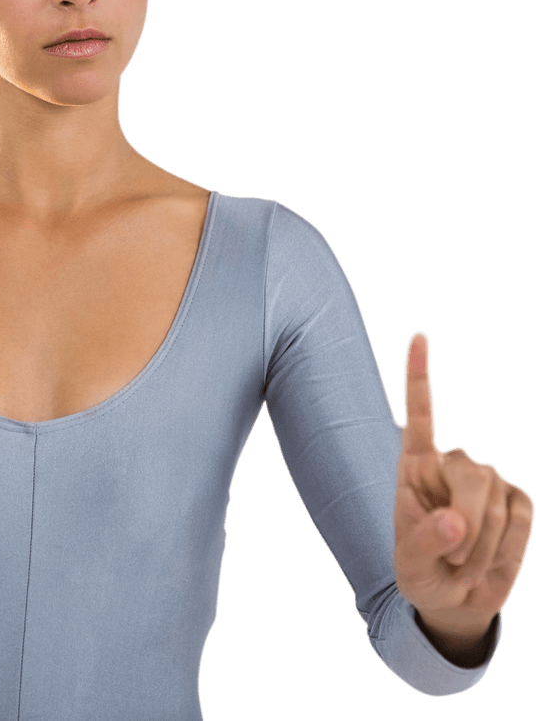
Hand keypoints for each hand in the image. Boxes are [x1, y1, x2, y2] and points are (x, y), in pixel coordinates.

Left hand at [394, 330, 533, 633]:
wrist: (453, 596)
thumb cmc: (420, 570)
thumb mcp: (409, 564)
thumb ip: (424, 541)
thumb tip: (455, 521)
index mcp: (415, 464)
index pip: (420, 412)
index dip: (419, 373)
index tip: (418, 334)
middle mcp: (454, 462)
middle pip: (473, 477)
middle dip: (467, 525)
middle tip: (452, 560)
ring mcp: (490, 480)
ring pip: (498, 505)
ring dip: (481, 548)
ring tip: (462, 564)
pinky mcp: (519, 502)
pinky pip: (521, 522)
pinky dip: (505, 551)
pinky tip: (487, 561)